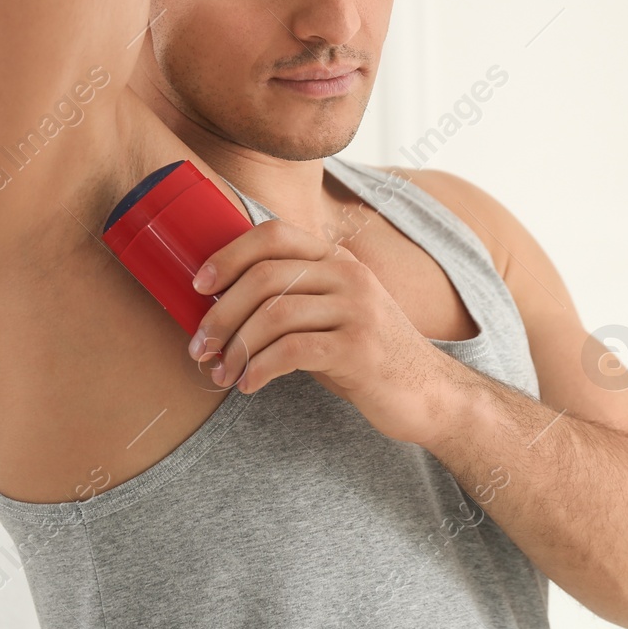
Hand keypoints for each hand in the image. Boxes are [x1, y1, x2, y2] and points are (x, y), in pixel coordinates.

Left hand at [187, 219, 456, 446]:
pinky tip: (250, 384)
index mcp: (338, 259)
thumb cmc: (367, 356)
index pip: (274, 234)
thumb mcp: (334, 313)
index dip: (228, 255)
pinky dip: (260, 369)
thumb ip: (294, 298)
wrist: (428, 393)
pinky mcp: (359, 349)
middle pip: (265, 277)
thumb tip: (219, 305)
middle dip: (221, 314)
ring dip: (236, 348)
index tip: (199, 286)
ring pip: (274, 315)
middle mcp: (349, 276)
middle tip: (200, 347)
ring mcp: (358, 310)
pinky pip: (292, 351)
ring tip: (222, 372)